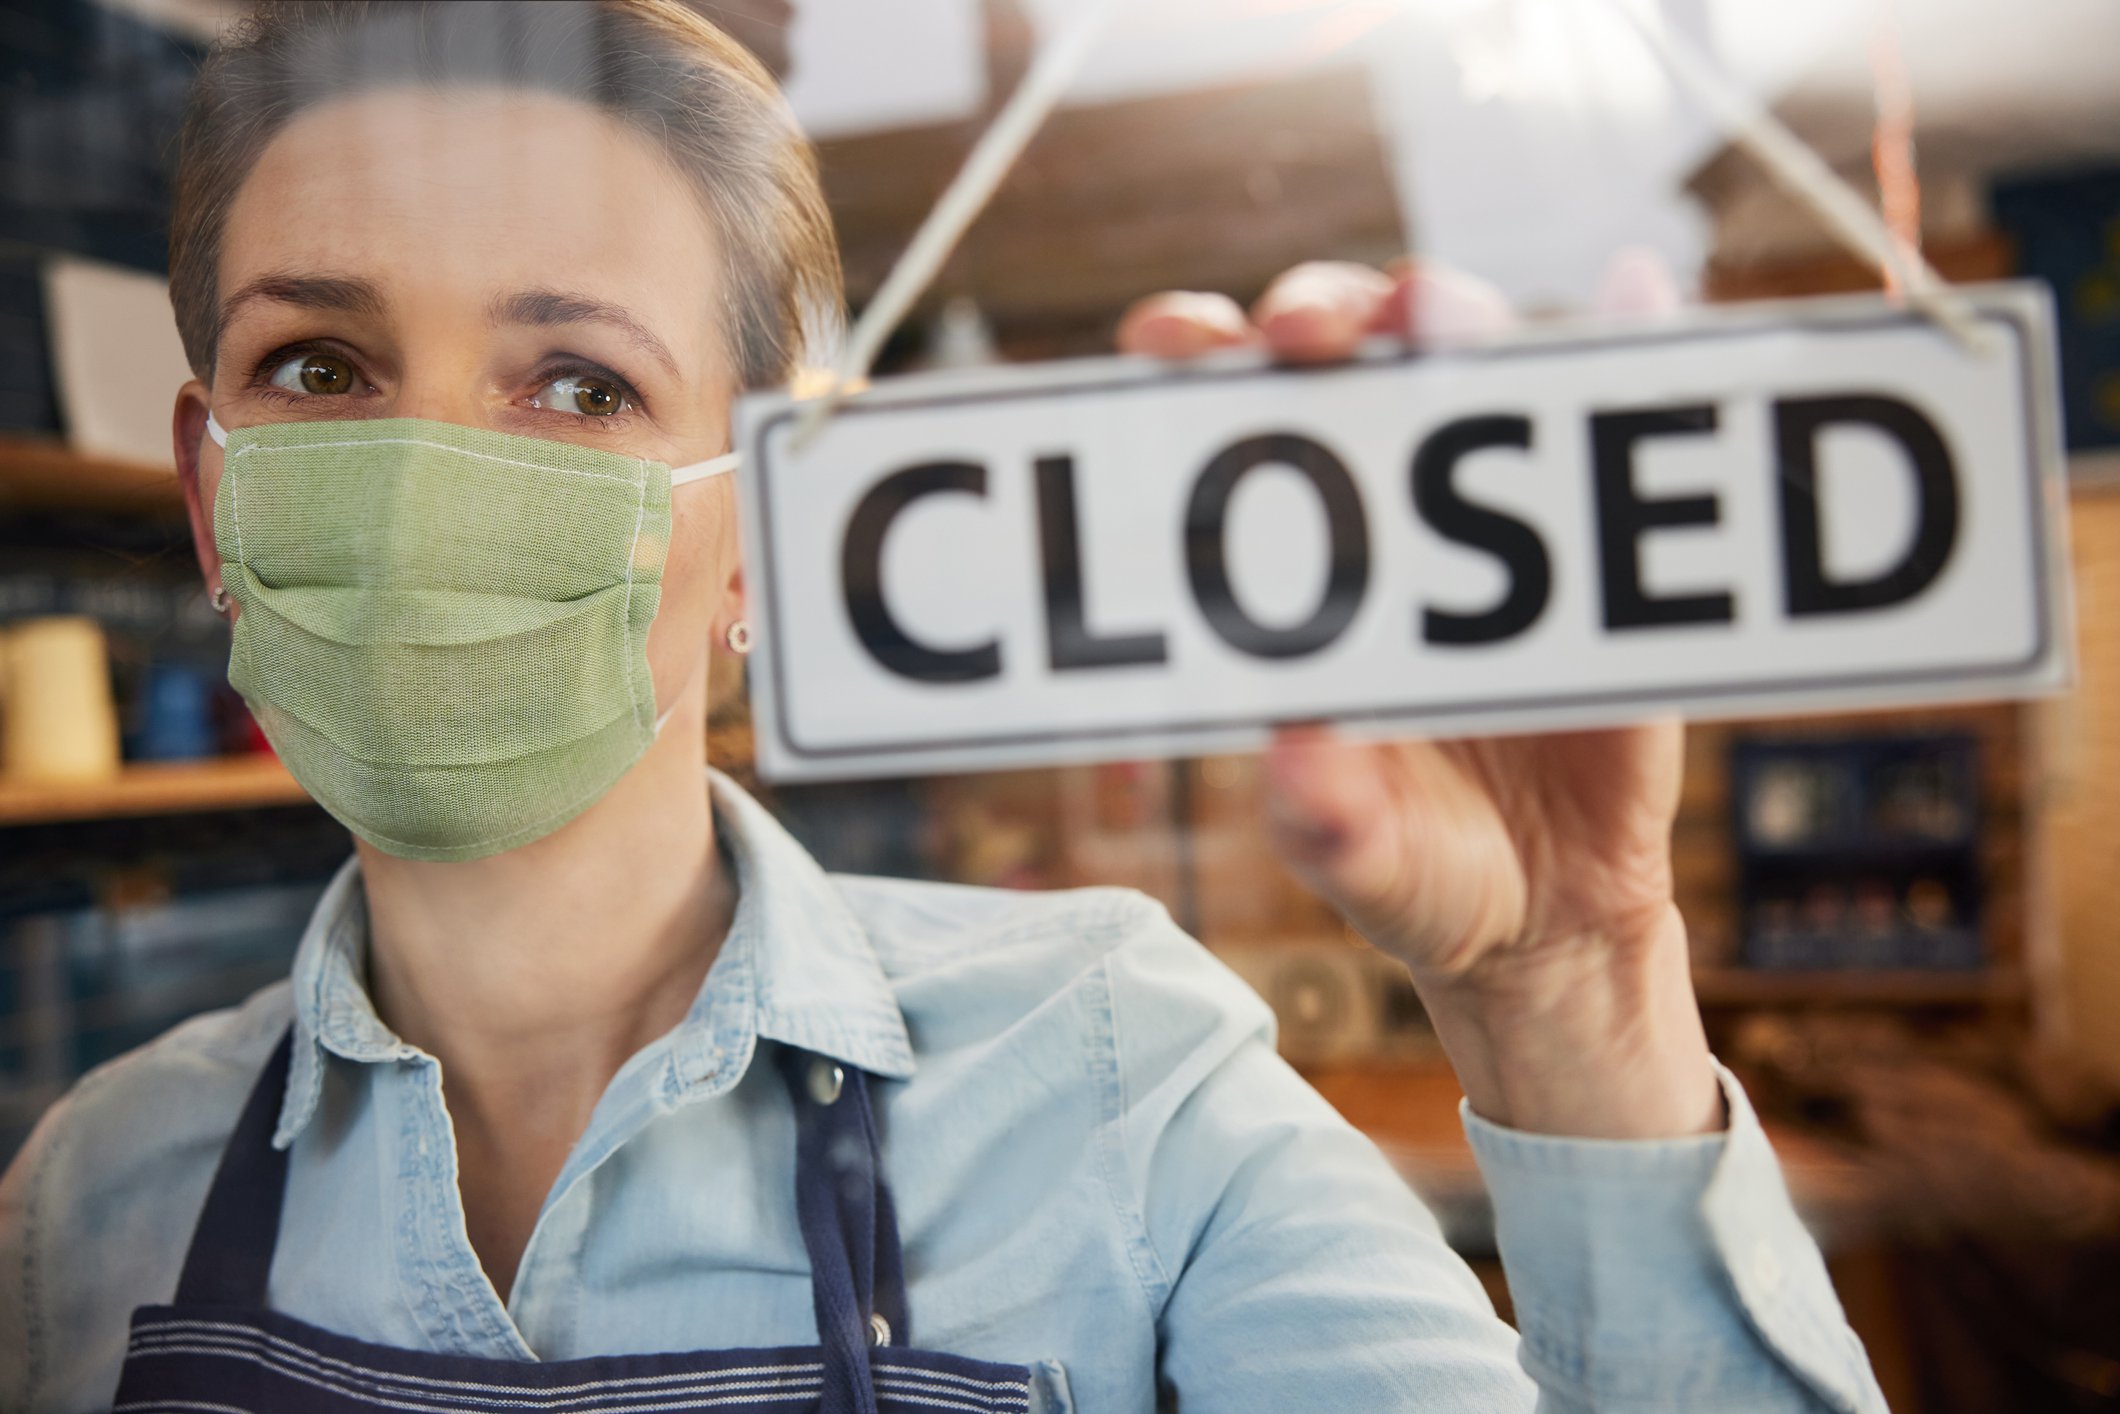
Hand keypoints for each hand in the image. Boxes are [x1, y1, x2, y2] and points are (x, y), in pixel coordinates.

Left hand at [1117, 256, 1721, 1138]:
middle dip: (1318, 314)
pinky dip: (1632, 337)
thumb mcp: (1358, 860)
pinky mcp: (1605, 536)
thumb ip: (1323, 819)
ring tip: (1435, 318)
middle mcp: (1387, 514)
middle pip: (1346, 357)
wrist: (1556, 916)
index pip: (1227, 428)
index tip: (1168, 336)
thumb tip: (1297, 752)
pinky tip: (1638, 284)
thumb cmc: (1419, 870)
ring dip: (1449, 317)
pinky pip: (1621, 416)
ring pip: (1471, 362)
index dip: (1194, 360)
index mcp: (1293, 574)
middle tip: (1304, 331)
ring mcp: (1500, 512)